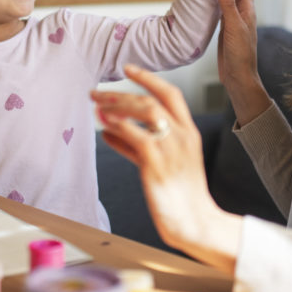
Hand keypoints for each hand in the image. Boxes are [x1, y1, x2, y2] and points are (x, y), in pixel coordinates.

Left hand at [91, 65, 240, 271]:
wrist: (194, 221)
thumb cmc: (179, 194)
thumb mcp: (164, 163)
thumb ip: (137, 145)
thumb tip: (110, 132)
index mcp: (190, 133)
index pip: (171, 94)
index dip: (149, 78)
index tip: (128, 69)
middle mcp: (183, 136)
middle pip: (150, 100)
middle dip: (120, 94)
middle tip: (97, 94)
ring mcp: (171, 148)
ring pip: (143, 112)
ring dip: (116, 107)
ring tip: (96, 108)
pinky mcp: (156, 163)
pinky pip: (135, 136)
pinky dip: (117, 129)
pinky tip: (104, 131)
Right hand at [217, 0, 270, 123]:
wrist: (237, 77)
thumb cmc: (240, 55)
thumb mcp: (233, 27)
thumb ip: (228, 5)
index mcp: (247, 12)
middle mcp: (241, 15)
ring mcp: (233, 23)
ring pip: (227, 0)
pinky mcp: (225, 31)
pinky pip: (220, 12)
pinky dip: (214, 3)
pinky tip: (205, 1)